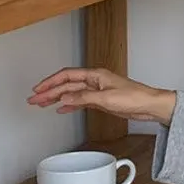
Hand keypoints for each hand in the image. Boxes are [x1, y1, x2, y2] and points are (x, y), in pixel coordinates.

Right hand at [28, 68, 176, 125]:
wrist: (150, 106)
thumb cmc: (135, 97)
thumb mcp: (107, 98)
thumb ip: (84, 98)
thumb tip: (64, 98)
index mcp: (96, 75)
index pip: (67, 75)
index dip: (50, 82)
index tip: (38, 88)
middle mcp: (95, 81)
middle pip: (66, 85)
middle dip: (49, 91)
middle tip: (34, 99)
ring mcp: (97, 91)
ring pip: (71, 93)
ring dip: (56, 98)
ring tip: (42, 104)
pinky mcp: (101, 100)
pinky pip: (80, 101)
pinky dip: (69, 104)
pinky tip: (61, 108)